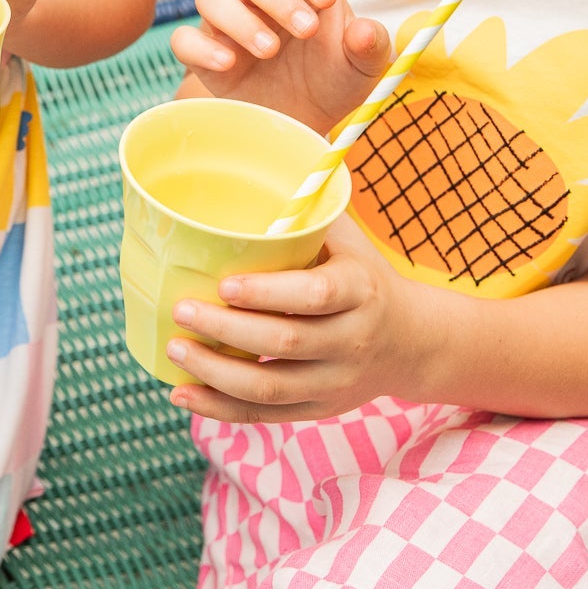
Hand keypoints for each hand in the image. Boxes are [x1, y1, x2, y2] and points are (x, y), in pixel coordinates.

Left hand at [165, 216, 427, 421]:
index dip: (267, 293)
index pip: (313, 295)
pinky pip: (264, 416)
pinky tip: (183, 393)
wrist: (412, 342)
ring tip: (174, 348)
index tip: (224, 284)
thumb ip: (304, 215)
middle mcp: (351, 341)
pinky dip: (220, 409)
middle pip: (284, 344)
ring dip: (215, 373)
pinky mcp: (319, 409)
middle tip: (181, 309)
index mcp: (359, 291)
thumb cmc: (363, 275)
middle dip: (226, 330)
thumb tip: (248, 172)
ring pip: (269, 389)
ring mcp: (335, 382)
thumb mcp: (347, 241)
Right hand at [171, 0, 391, 135]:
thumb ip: (370, 47)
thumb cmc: (331, 84)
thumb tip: (363, 31)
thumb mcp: (362, 70)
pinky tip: (229, 65)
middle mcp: (259, 0)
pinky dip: (202, 49)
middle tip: (305, 31)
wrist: (302, 127)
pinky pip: (183, 40)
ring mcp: (227, 26)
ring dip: (238, 18)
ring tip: (268, 50)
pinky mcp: (203, 57)